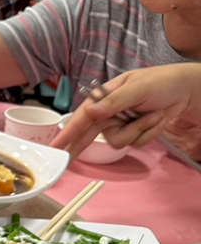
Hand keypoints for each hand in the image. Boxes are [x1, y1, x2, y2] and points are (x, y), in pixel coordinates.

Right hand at [53, 65, 200, 158]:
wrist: (189, 91)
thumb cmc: (163, 82)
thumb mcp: (138, 88)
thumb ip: (114, 101)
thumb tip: (92, 111)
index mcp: (106, 97)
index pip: (82, 117)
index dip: (67, 133)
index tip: (55, 146)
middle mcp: (110, 113)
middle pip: (88, 135)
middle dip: (78, 147)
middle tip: (64, 161)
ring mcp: (122, 124)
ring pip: (117, 142)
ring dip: (138, 130)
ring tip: (154, 115)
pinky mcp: (134, 133)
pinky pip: (134, 143)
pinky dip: (149, 133)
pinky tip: (158, 119)